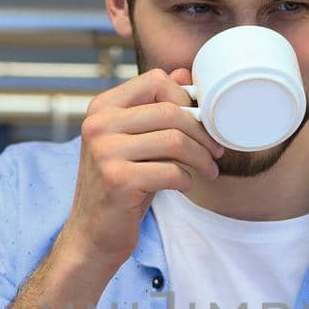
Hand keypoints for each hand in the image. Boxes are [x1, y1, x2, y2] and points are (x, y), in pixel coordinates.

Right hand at [54, 67, 225, 274]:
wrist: (92, 235)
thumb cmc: (120, 187)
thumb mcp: (134, 142)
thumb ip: (154, 109)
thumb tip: (185, 73)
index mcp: (101, 109)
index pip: (154, 81)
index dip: (185, 98)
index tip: (200, 121)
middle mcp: (98, 125)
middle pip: (170, 111)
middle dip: (202, 132)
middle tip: (216, 151)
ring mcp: (105, 152)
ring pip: (175, 141)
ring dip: (202, 157)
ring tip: (209, 170)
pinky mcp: (118, 180)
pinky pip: (171, 171)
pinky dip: (187, 180)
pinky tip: (185, 186)